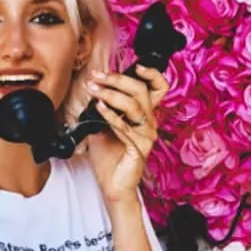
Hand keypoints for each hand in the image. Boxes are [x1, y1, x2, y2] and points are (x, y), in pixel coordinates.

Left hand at [84, 65, 166, 207]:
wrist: (112, 185)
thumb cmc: (109, 157)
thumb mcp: (102, 125)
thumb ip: (103, 107)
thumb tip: (93, 88)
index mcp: (144, 114)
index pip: (158, 87)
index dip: (151, 73)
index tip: (135, 65)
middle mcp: (149, 122)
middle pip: (142, 90)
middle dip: (118, 79)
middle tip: (98, 77)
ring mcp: (146, 135)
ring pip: (133, 105)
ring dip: (111, 94)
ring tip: (94, 91)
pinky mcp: (140, 147)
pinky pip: (125, 126)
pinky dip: (110, 115)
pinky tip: (98, 108)